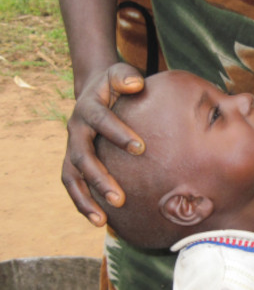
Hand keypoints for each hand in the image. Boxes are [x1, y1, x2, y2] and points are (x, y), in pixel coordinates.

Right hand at [61, 63, 144, 225]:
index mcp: (88, 107)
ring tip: (102, 220)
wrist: (96, 90)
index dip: (118, 133)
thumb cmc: (116, 84)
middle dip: (100, 178)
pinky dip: (83, 203)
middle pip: (82, 157)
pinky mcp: (75, 161)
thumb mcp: (120, 73)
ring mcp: (73, 147)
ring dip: (86, 199)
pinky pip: (74, 185)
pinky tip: (100, 221)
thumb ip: (126, 76)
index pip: (101, 121)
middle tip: (120, 198)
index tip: (140, 148)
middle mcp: (76, 130)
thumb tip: (136, 84)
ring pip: (73, 177)